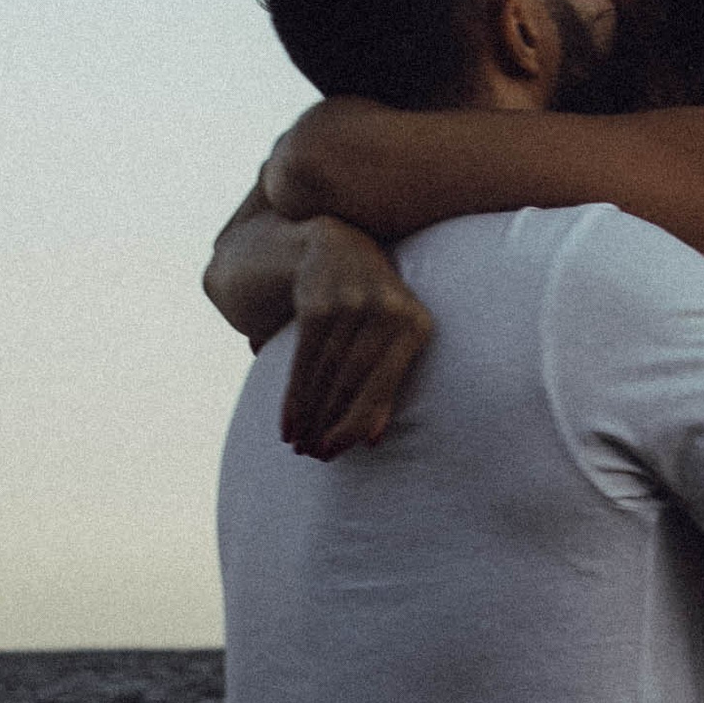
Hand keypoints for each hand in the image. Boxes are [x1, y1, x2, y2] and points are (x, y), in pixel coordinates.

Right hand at [276, 221, 432, 457]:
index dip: (355, 425)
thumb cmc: (374, 306)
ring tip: (298, 443)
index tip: (333, 452)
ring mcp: (351, 304)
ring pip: (324, 374)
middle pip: (349, 383)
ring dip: (309, 415)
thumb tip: (374, 439)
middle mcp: (387, 312)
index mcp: (416, 325)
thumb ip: (387, 383)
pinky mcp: (318, 303)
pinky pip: (303, 360)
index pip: (382, 387)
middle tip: (311, 454)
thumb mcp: (393, 336)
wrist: (338, 247)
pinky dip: (294, 396)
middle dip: (327, 424)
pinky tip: (287, 423)